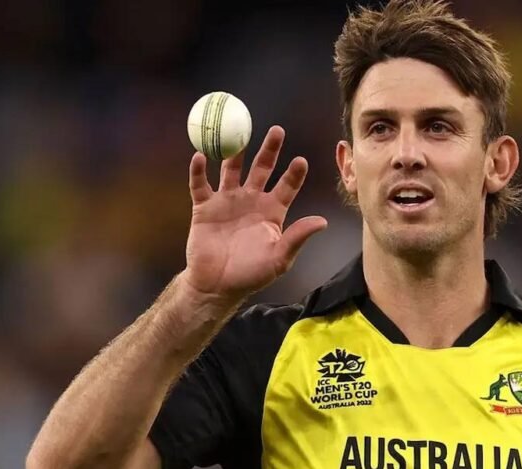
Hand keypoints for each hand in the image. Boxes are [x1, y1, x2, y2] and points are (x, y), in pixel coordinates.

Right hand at [181, 125, 327, 302]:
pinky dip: (198, 170)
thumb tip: (322, 222)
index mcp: (272, 211)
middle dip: (269, 150)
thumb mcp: (279, 258)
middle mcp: (251, 201)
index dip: (293, 173)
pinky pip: (200, 184)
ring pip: (231, 170)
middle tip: (277, 131)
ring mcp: (227, 201)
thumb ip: (297, 237)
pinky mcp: (204, 207)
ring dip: (234, 153)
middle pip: (261, 169)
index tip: (300, 160)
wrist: (216, 286)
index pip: (286, 186)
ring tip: (238, 135)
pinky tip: (200, 156)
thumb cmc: (251, 274)